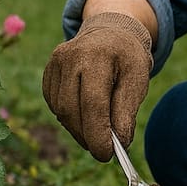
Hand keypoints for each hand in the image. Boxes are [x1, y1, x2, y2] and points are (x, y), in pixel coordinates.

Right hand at [42, 12, 152, 160]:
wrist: (110, 31)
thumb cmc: (128, 57)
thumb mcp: (138, 79)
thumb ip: (127, 110)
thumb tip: (119, 142)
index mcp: (97, 55)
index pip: (93, 103)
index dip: (98, 133)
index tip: (106, 155)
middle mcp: (70, 56)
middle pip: (72, 109)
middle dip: (87, 136)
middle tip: (103, 151)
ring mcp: (55, 63)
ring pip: (61, 110)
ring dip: (78, 130)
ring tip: (97, 135)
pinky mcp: (48, 72)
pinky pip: (55, 105)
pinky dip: (70, 118)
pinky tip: (85, 118)